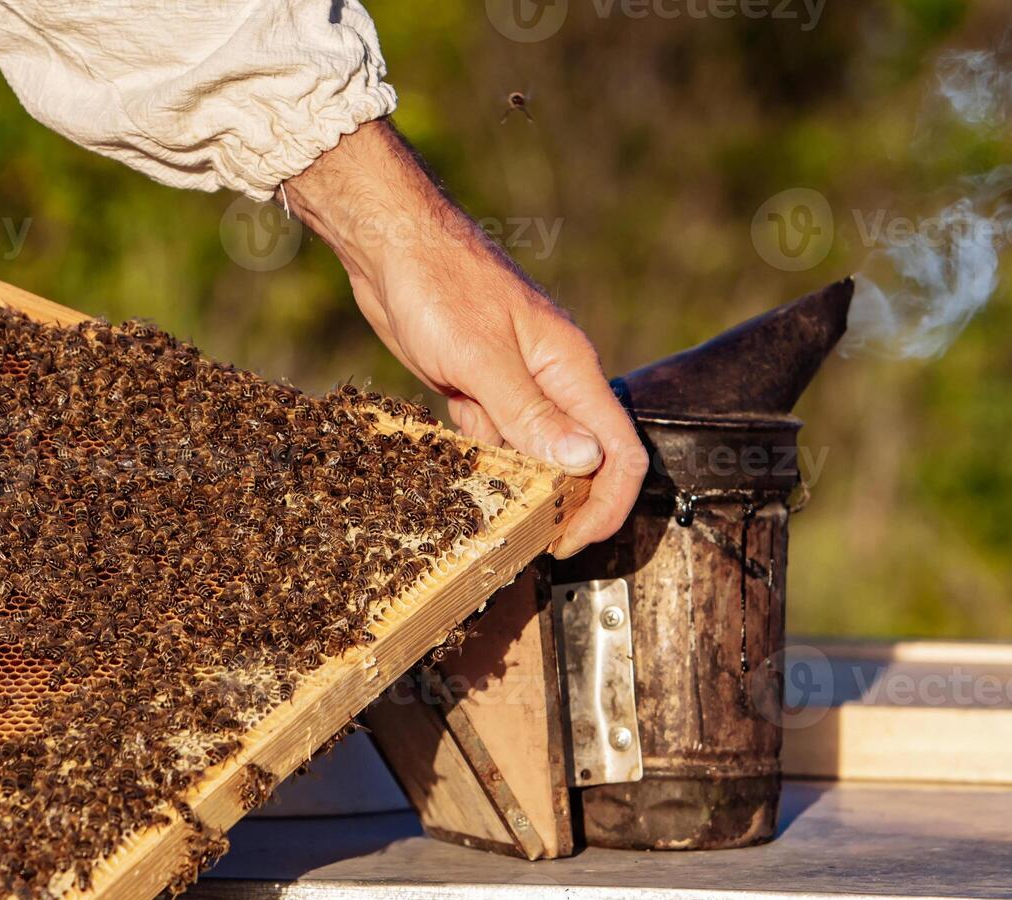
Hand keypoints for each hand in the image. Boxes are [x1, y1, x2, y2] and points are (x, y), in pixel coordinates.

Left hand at [286, 120, 646, 556]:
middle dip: (572, 505)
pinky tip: (474, 490)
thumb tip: (584, 463)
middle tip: (536, 544)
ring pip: (540, 452)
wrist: (391, 244)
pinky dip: (493, 467)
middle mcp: (553, 379)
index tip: (572, 541)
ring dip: (530, 491)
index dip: (608, 503)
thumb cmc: (439, 284)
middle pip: (585, 457)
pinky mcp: (478, 386)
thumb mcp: (480, 355)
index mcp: (570, 368)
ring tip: (504, 529)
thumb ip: (531, 411)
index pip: (620, 449)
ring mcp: (516, 383)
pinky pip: (498, 439)